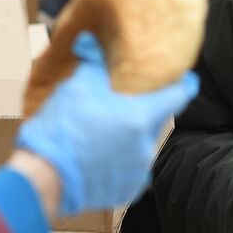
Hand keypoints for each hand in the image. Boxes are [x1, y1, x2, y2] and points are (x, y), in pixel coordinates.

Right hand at [15, 33, 198, 216]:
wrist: (44, 176)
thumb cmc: (62, 129)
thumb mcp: (77, 87)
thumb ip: (92, 63)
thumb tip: (90, 40)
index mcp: (140, 118)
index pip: (177, 97)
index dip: (184, 86)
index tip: (188, 80)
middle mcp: (146, 147)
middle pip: (154, 122)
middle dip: (142, 112)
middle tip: (121, 106)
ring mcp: (138, 172)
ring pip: (141, 147)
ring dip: (129, 138)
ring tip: (103, 134)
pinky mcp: (127, 192)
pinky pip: (131, 171)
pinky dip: (120, 163)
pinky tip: (100, 158)